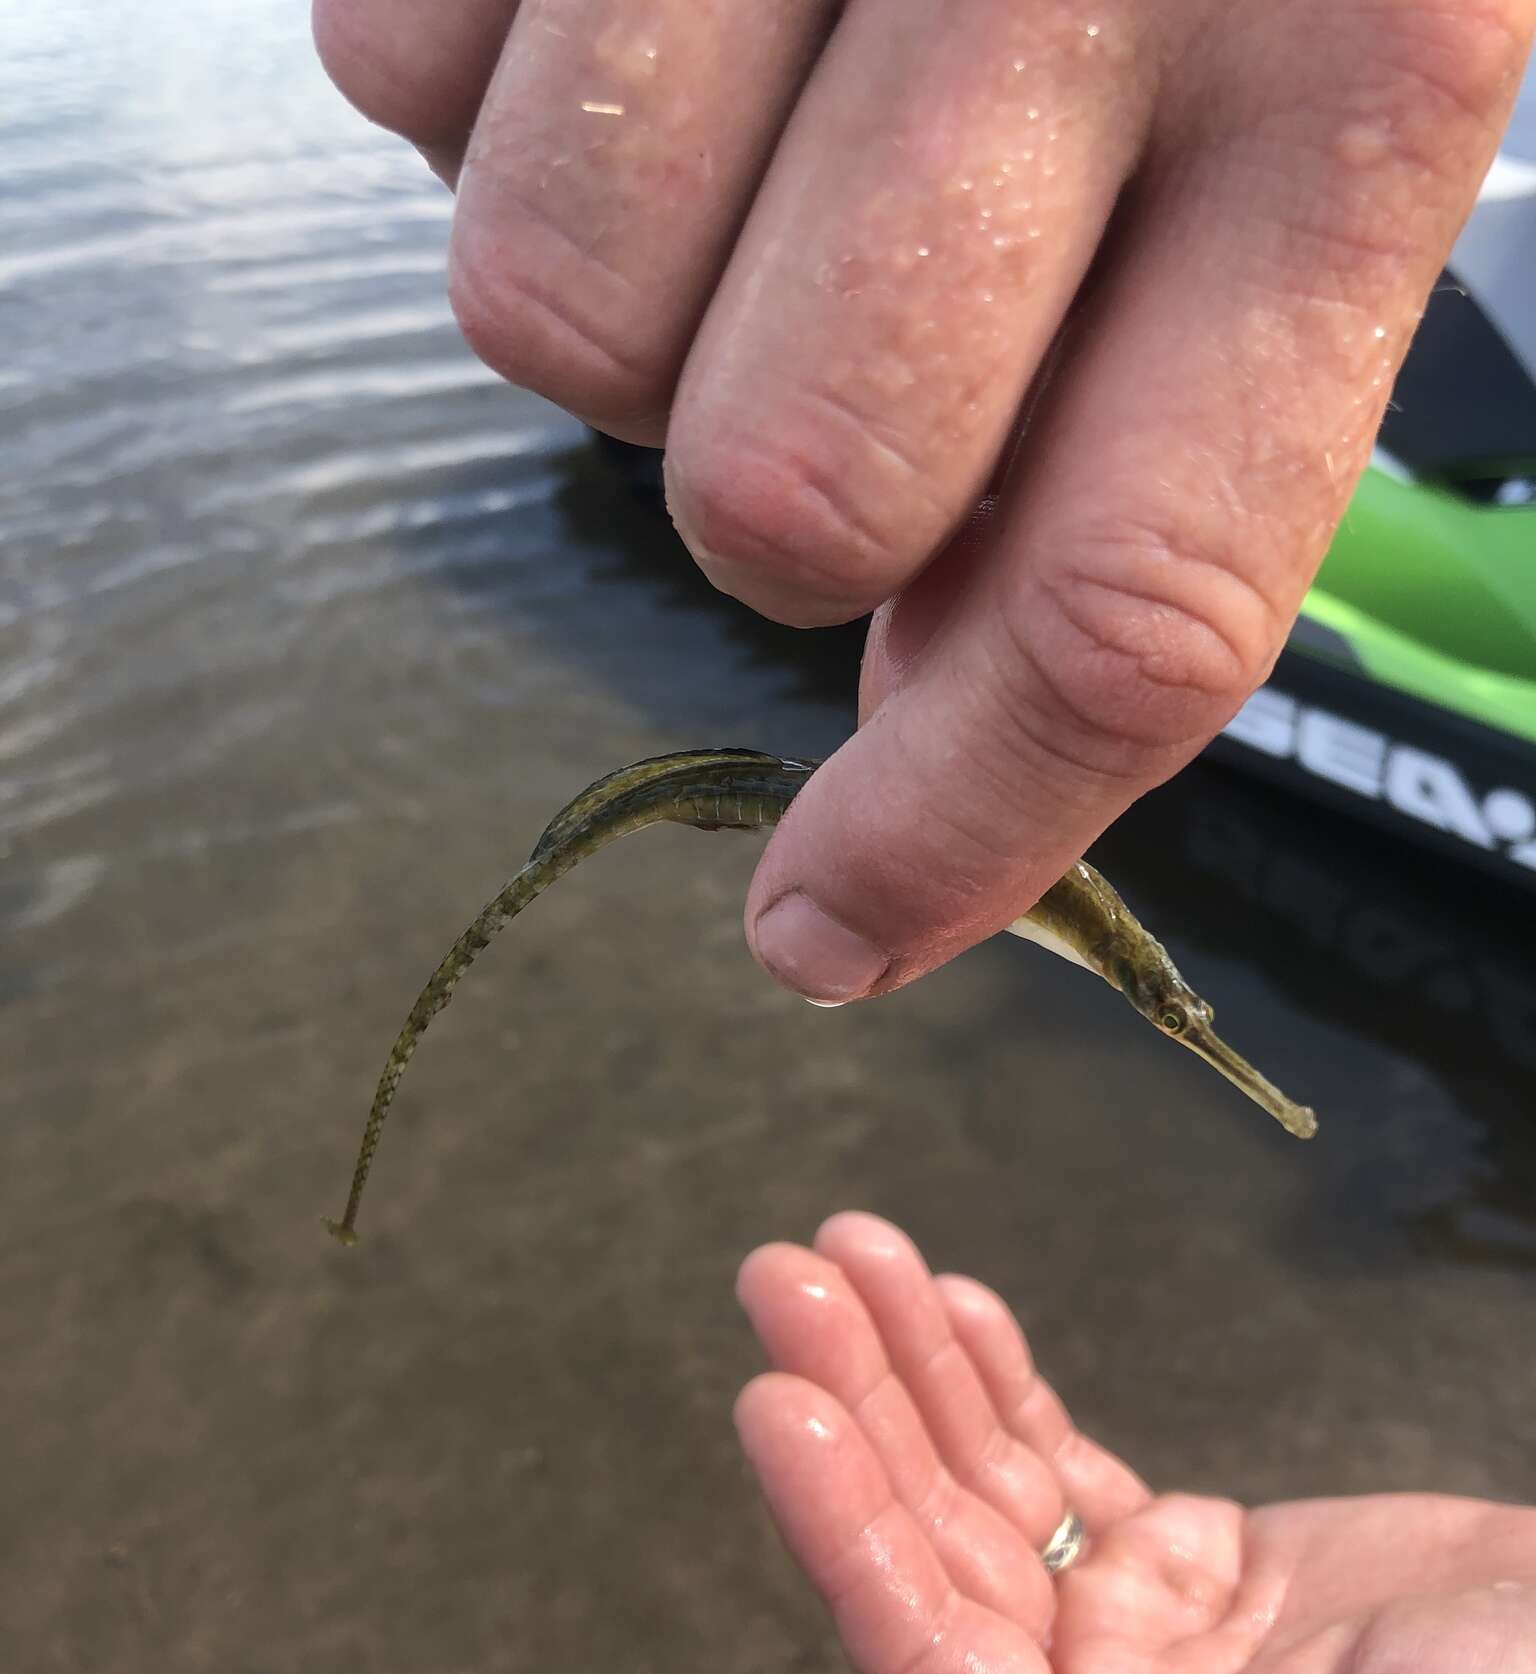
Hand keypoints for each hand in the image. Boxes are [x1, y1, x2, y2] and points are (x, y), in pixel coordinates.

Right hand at [314, 0, 1534, 1000]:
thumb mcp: (1313, 111)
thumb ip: (1136, 431)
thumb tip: (917, 706)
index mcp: (1371, 72)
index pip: (1132, 604)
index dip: (959, 830)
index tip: (823, 941)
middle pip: (783, 499)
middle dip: (771, 501)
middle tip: (823, 332)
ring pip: (543, 322)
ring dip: (614, 287)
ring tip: (727, 97)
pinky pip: (397, 77)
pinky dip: (485, 75)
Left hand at [734, 1212, 1535, 1673]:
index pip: (937, 1663)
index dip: (849, 1536)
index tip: (778, 1402)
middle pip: (935, 1551)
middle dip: (855, 1412)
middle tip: (782, 1276)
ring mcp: (1129, 1630)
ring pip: (982, 1489)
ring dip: (904, 1371)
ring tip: (835, 1251)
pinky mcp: (1178, 1560)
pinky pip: (1057, 1460)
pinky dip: (995, 1379)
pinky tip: (942, 1300)